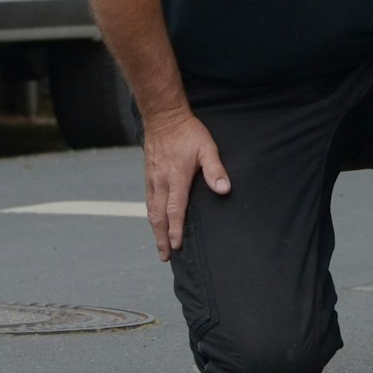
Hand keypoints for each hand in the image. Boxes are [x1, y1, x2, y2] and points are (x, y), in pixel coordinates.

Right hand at [142, 107, 228, 260]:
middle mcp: (160, 182)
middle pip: (159, 216)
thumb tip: (223, 190)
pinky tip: (155, 223)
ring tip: (160, 246)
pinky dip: (151, 216)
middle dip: (162, 238)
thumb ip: (215, 170)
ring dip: (155, 230)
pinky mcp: (148, 176)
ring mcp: (152, 179)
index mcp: (175, 178)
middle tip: (165, 256)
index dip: (176, 230)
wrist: (163, 117)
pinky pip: (148, 201)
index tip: (177, 246)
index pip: (175, 210)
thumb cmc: (188, 133)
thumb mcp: (207, 148)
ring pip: (151, 210)